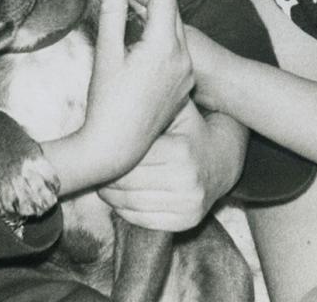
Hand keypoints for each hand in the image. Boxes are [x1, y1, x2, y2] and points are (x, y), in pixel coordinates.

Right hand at [83, 0, 193, 177]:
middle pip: (170, 7)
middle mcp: (183, 57)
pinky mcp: (183, 83)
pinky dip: (158, 30)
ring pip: (173, 26)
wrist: (116, 148)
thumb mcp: (106, 52)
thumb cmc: (106, 103)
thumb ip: (113, 10)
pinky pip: (174, 46)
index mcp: (165, 47)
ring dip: (152, 8)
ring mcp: (185, 72)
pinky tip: (137, 28)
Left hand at [99, 102, 244, 230]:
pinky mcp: (186, 222)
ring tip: (102, 182)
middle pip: (127, 183)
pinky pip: (142, 220)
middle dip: (106, 176)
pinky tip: (119, 197)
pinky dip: (124, 210)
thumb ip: (152, 103)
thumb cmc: (189, 129)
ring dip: (110, 195)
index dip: (110, 154)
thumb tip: (116, 95)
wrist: (221, 160)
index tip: (98, 149)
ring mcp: (188, 204)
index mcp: (181, 150)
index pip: (129, 159)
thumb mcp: (177, 110)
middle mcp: (187, 179)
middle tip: (95, 168)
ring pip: (130, 204)